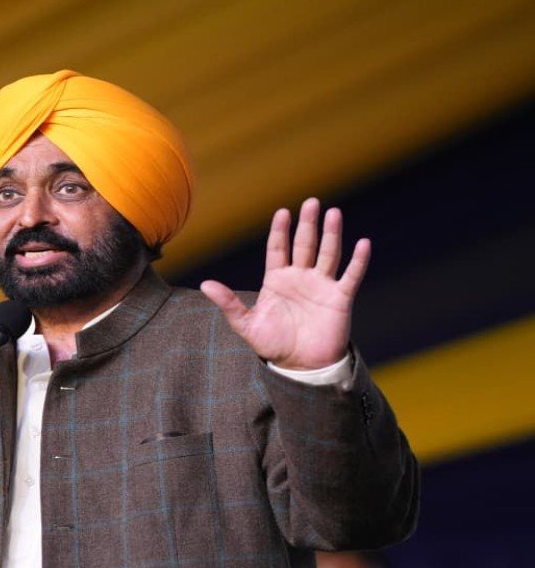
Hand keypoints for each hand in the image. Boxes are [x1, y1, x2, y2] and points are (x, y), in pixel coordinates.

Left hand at [199, 197, 369, 369]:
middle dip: (307, 224)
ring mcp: (321, 286)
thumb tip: (204, 285)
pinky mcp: (339, 298)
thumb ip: (228, 303)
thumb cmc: (273, 344)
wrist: (300, 366)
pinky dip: (358, 260)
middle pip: (305, 244)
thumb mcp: (246, 324)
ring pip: (328, 254)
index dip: (280, 231)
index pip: (278, 248)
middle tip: (311, 202)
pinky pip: (351, 276)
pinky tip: (364, 243)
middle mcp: (300, 278)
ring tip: (334, 213)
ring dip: (331, 234)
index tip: (282, 212)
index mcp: (277, 280)